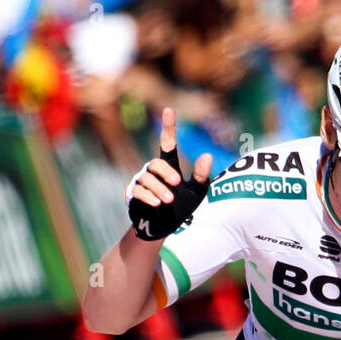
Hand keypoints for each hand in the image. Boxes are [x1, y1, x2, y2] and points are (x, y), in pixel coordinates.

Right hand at [126, 107, 211, 240]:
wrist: (162, 229)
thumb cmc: (181, 208)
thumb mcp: (195, 193)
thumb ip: (200, 176)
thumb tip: (208, 155)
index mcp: (168, 167)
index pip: (168, 144)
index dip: (168, 128)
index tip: (169, 110)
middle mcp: (152, 171)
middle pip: (157, 163)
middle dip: (166, 172)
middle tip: (177, 183)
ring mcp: (141, 182)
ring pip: (147, 179)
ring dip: (159, 189)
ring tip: (168, 201)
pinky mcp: (132, 195)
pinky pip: (137, 192)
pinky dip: (147, 197)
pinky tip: (156, 204)